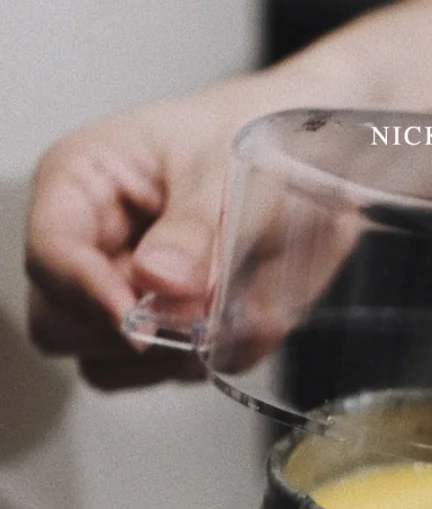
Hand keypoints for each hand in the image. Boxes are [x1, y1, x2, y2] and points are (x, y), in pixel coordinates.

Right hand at [24, 61, 361, 391]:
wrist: (304, 153)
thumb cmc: (252, 135)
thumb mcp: (229, 167)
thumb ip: (196, 228)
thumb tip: (161, 280)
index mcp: (83, 185)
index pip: (50, 257)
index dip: (88, 294)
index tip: (137, 317)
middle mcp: (92, 247)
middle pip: (61, 325)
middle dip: (131, 333)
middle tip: (199, 312)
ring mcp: (125, 295)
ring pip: (110, 363)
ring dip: (172, 355)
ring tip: (229, 309)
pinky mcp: (165, 329)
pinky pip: (167, 374)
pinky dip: (208, 360)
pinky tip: (242, 319)